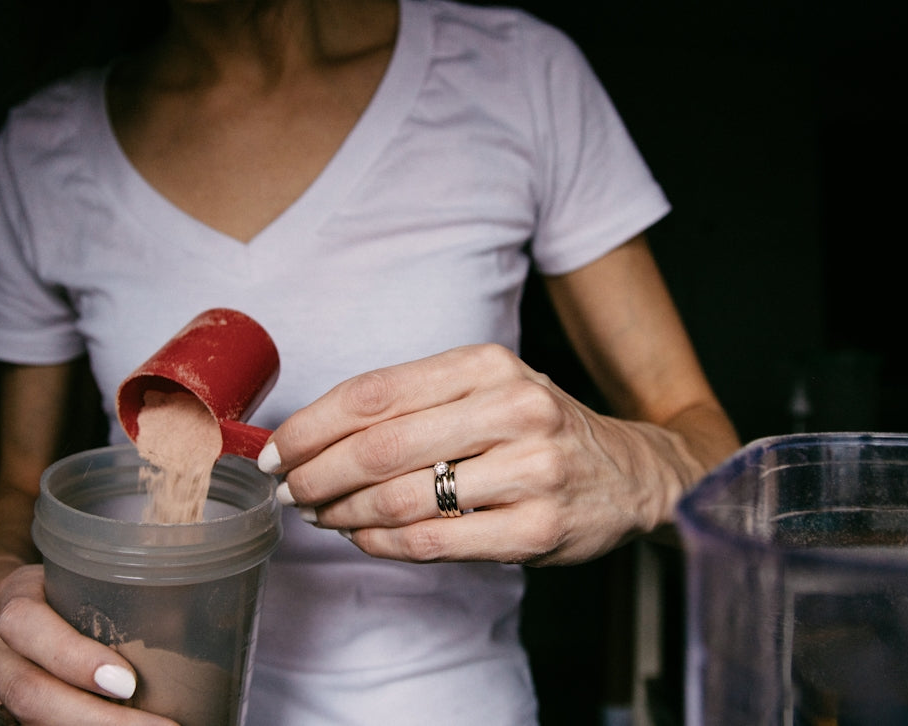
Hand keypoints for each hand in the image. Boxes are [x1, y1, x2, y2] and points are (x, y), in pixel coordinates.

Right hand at [0, 564, 172, 725]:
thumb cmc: (51, 592)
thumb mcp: (77, 577)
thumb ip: (116, 597)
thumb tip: (192, 620)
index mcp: (9, 600)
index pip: (29, 628)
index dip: (76, 660)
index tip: (129, 684)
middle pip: (29, 693)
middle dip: (97, 721)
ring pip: (24, 724)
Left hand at [259, 344, 703, 565]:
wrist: (630, 473)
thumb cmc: (536, 428)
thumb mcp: (484, 388)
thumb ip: (411, 403)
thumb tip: (313, 435)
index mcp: (487, 364)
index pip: (374, 392)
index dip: (311, 425)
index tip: (277, 450)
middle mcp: (513, 407)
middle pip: (379, 446)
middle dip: (316, 474)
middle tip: (288, 491)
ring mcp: (531, 469)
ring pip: (402, 498)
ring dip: (343, 514)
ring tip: (320, 516)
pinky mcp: (538, 528)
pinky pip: (435, 541)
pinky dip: (384, 544)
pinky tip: (363, 537)